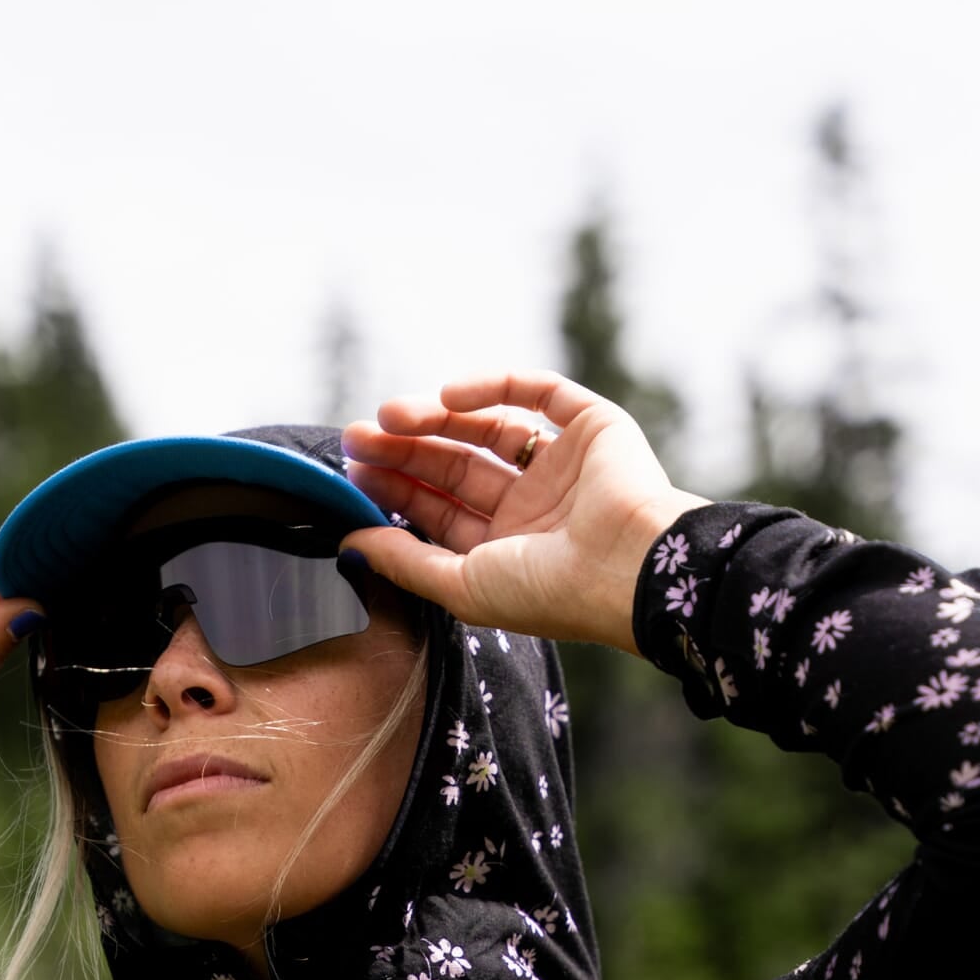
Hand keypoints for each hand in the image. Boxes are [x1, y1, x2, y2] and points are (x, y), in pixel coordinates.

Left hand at [340, 373, 706, 653]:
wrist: (629, 568)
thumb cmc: (550, 592)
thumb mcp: (461, 585)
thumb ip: (404, 562)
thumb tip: (349, 540)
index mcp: (509, 550)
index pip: (442, 510)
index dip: (397, 489)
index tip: (352, 472)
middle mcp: (535, 507)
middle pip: (457, 466)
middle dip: (405, 450)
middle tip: (356, 436)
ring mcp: (563, 465)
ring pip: (489, 427)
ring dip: (437, 417)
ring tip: (390, 415)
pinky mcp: (592, 426)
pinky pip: (537, 392)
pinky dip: (493, 387)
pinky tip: (449, 395)